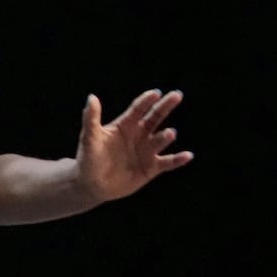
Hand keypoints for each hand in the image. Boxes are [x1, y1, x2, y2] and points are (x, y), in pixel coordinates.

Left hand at [76, 89, 192, 201]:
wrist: (92, 184)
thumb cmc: (89, 158)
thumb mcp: (90, 138)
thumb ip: (91, 119)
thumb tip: (92, 97)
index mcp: (124, 126)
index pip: (137, 109)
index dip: (146, 101)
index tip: (156, 93)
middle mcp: (138, 135)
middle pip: (154, 118)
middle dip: (165, 106)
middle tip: (176, 95)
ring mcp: (146, 151)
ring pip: (160, 140)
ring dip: (165, 136)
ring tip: (170, 132)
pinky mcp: (151, 168)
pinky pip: (168, 162)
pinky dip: (178, 159)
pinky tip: (188, 155)